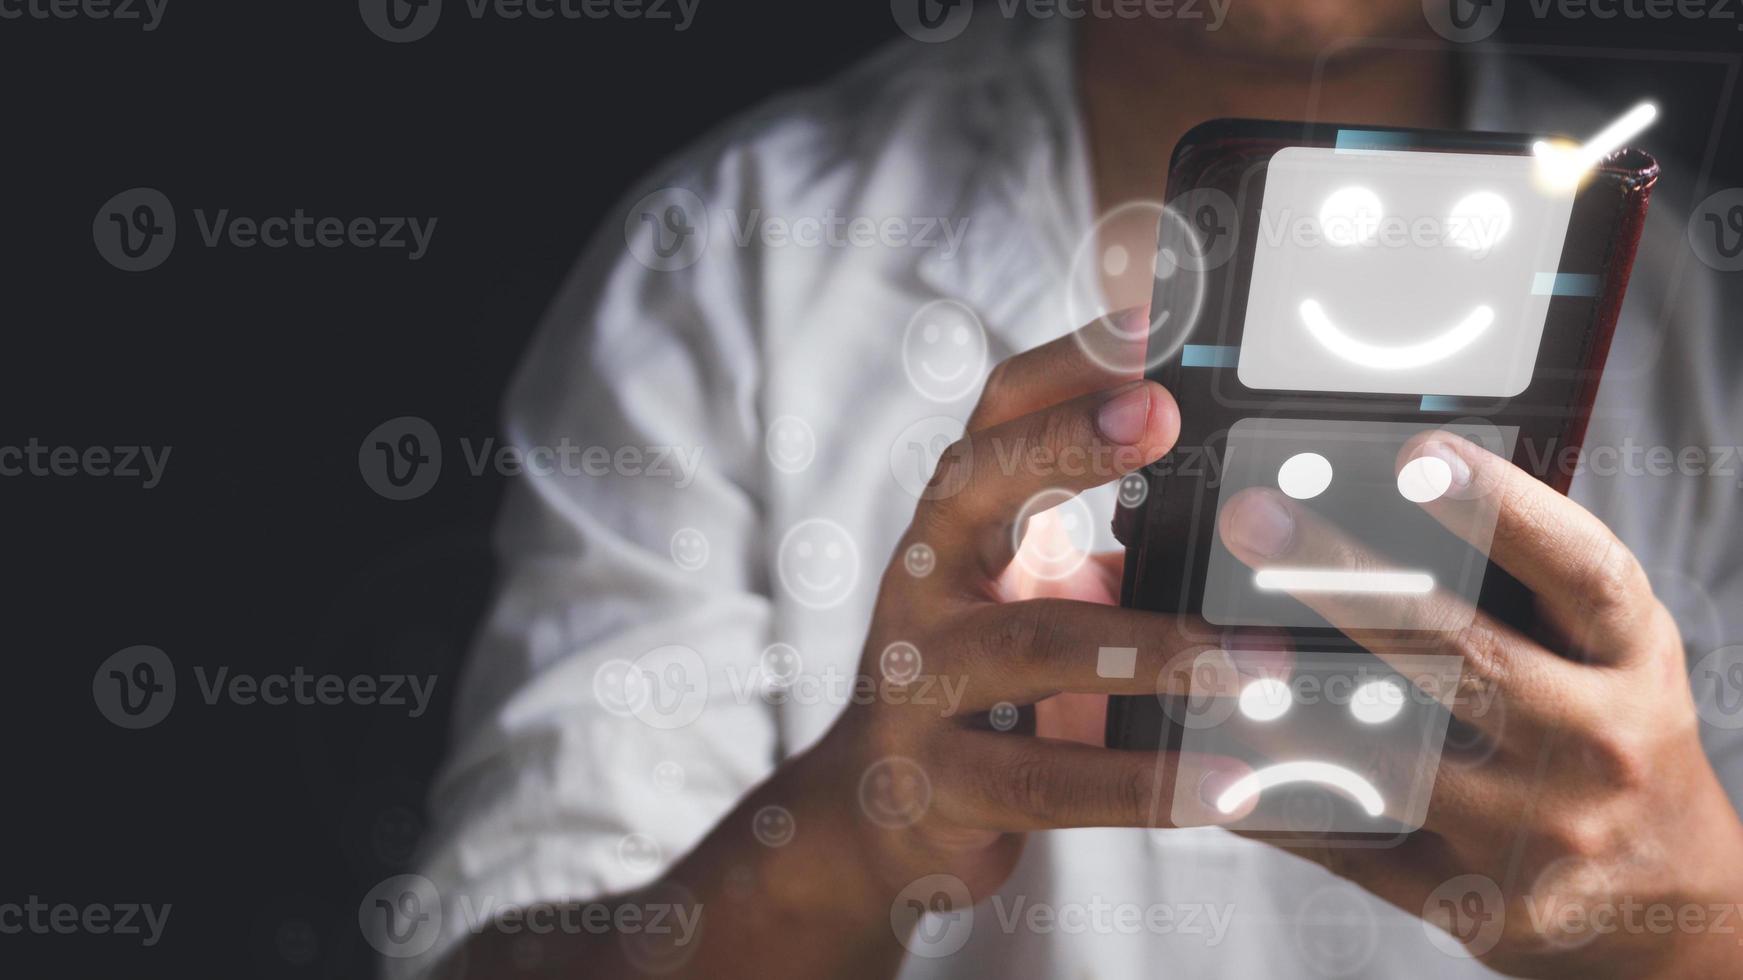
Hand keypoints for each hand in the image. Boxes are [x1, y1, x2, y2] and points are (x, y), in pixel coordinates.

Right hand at [782, 311, 1263, 923]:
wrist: (879, 815)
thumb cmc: (984, 689)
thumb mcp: (1032, 595)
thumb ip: (1107, 545)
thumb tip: (1252, 500)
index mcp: (957, 526)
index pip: (995, 415)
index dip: (1064, 365)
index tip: (1148, 324)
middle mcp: (921, 583)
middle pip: (976, 487)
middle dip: (1065, 442)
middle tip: (1163, 412)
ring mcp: (917, 682)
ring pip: (1029, 645)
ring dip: (1150, 645)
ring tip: (1252, 659)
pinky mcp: (939, 782)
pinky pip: (1049, 781)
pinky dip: (1143, 784)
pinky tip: (1226, 784)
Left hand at [1217, 430, 1742, 977]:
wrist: (1665, 899)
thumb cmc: (1609, 734)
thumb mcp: (1607, 652)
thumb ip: (1525, 585)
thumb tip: (1382, 499)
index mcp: (1630, 658)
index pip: (1578, 571)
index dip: (1501, 508)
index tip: (1417, 456)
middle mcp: (1596, 742)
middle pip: (1459, 653)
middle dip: (1342, 581)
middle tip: (1254, 523)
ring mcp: (1539, 831)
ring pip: (1390, 759)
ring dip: (1291, 703)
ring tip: (1210, 648)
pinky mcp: (1480, 903)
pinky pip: (1355, 844)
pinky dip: (1279, 802)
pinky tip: (1213, 762)